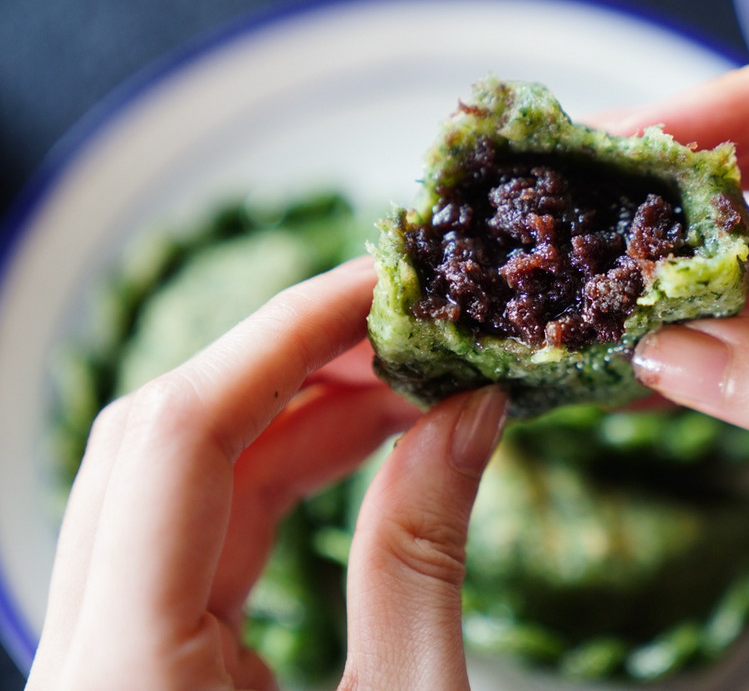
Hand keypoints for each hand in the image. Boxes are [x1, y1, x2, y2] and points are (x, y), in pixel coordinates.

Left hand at [26, 256, 507, 690]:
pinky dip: (285, 475)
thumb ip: (419, 564)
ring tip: (407, 382)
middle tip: (403, 325)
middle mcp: (90, 656)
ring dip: (298, 416)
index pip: (179, 440)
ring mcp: (109, 656)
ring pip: (181, 482)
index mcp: (128, 675)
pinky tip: (367, 444)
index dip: (284, 336)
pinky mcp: (145, 661)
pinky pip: (200, 533)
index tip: (380, 288)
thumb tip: (467, 416)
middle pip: (162, 442)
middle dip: (291, 362)